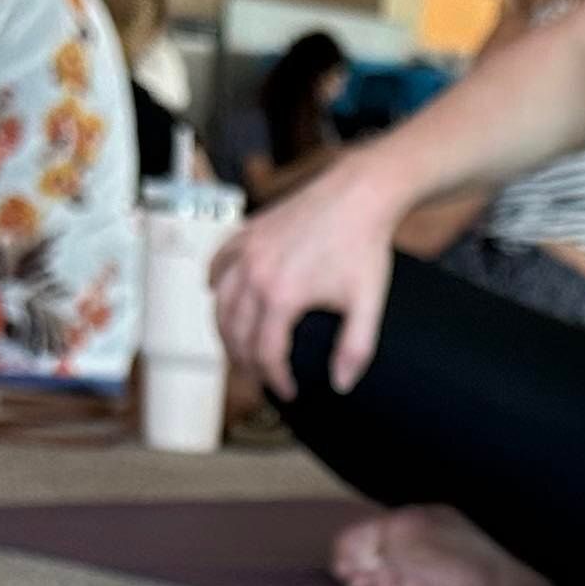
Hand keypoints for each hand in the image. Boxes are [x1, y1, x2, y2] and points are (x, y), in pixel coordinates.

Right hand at [211, 158, 403, 401]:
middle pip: (234, 334)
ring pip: (219, 303)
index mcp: (281, 296)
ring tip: (240, 350)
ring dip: (225, 332)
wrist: (360, 192)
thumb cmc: (366, 246)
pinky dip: (216, 286)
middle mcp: (254, 274)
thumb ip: (356, 349)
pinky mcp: (248, 232)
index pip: (265, 353)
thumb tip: (341, 385)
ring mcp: (246, 250)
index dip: (275, 380)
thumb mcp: (368, 303)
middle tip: (261, 379)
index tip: (289, 392)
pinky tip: (221, 298)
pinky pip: (218, 264)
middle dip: (246, 364)